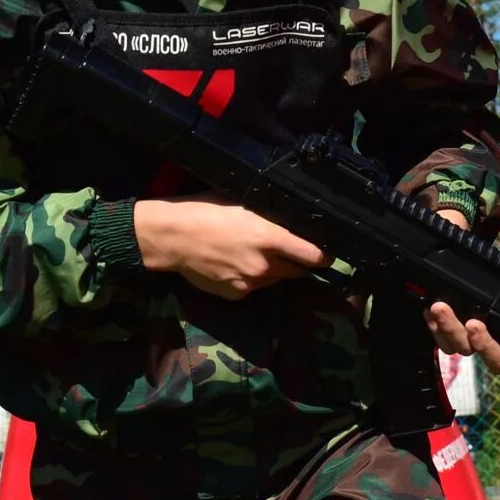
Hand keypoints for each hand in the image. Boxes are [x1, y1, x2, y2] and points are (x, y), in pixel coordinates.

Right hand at [135, 197, 333, 299]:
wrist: (170, 238)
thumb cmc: (203, 211)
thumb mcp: (241, 204)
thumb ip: (268, 217)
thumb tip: (288, 222)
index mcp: (268, 237)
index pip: (311, 254)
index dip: (324, 256)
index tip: (329, 255)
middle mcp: (264, 265)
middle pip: (296, 271)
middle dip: (295, 262)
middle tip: (285, 251)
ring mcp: (250, 283)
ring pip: (274, 280)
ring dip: (272, 271)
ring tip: (253, 256)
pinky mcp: (236, 295)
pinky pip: (253, 288)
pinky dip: (251, 280)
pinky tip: (234, 266)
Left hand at [421, 210, 499, 374]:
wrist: (459, 275)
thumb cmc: (492, 279)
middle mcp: (492, 342)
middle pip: (494, 358)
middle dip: (483, 342)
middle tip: (474, 324)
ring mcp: (468, 341)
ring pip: (460, 347)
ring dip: (450, 329)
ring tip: (440, 307)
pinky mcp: (445, 336)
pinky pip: (440, 341)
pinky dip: (434, 327)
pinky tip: (429, 310)